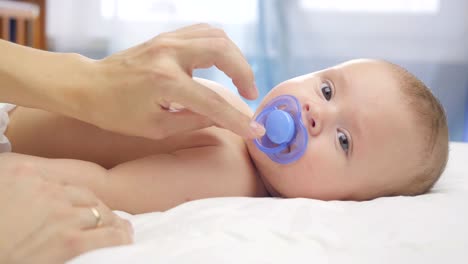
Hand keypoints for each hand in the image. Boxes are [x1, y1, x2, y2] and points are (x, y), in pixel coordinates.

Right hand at [0, 153, 132, 263]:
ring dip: (113, 222)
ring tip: (121, 230)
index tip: (87, 205)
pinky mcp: (69, 241)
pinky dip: (119, 237)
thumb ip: (18, 185)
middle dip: (100, 208)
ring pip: (100, 214)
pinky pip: (106, 235)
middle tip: (110, 217)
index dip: (81, 197)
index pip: (65, 183)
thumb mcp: (2, 189)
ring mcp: (61, 215)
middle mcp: (48, 191)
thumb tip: (23, 183)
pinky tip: (125, 239)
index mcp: (27, 176)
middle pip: (86, 197)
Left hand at [77, 23, 264, 139]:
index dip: (237, 119)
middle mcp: (169, 54)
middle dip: (244, 73)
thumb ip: (195, 121)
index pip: (212, 102)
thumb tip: (224, 119)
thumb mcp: (156, 126)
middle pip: (223, 51)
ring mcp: (167, 41)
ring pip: (216, 35)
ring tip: (239, 79)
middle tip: (249, 94)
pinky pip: (203, 32)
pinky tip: (220, 64)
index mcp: (165, 82)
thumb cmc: (117, 112)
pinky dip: (220, 47)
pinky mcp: (166, 37)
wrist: (89, 86)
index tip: (255, 130)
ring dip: (235, 57)